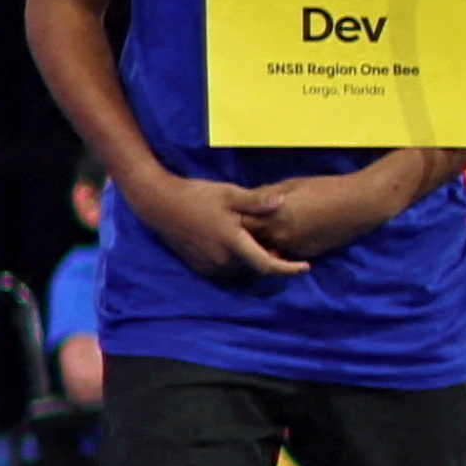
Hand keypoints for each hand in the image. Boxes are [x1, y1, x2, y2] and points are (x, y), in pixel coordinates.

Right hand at [129, 168, 308, 283]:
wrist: (159, 204)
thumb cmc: (197, 196)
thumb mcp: (230, 194)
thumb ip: (257, 202)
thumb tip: (282, 201)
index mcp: (232, 244)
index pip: (267, 265)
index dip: (288, 270)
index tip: (305, 268)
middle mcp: (222, 261)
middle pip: (256, 270)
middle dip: (272, 262)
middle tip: (282, 245)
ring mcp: (209, 267)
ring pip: (242, 272)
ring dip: (254, 263)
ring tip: (263, 244)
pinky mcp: (200, 267)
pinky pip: (227, 271)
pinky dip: (239, 263)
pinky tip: (241, 247)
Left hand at [231, 160, 431, 261]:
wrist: (359, 205)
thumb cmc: (326, 188)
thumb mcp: (292, 185)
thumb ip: (267, 196)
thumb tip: (248, 200)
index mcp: (274, 216)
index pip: (242, 222)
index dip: (232, 219)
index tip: (224, 215)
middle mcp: (280, 236)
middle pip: (251, 241)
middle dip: (243, 236)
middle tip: (232, 231)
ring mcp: (294, 248)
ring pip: (267, 250)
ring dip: (260, 245)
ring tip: (252, 239)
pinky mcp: (306, 254)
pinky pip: (285, 253)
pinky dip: (278, 248)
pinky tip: (278, 240)